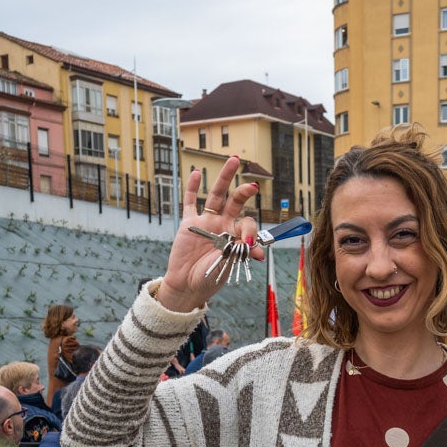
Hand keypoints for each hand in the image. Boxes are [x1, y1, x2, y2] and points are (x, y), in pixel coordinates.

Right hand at [156, 157, 263, 312]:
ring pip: (216, 195)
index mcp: (236, 236)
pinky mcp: (189, 223)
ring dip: (224, 178)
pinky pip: (190, 202)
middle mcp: (223, 225)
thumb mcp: (229, 266)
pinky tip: (195, 173)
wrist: (188, 286)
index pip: (246, 223)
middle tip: (254, 185)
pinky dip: (192, 188)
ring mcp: (206, 221)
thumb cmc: (210, 277)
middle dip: (244, 191)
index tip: (249, 246)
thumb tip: (259, 250)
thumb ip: (240, 254)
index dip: (250, 232)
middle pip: (235, 201)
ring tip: (234, 160)